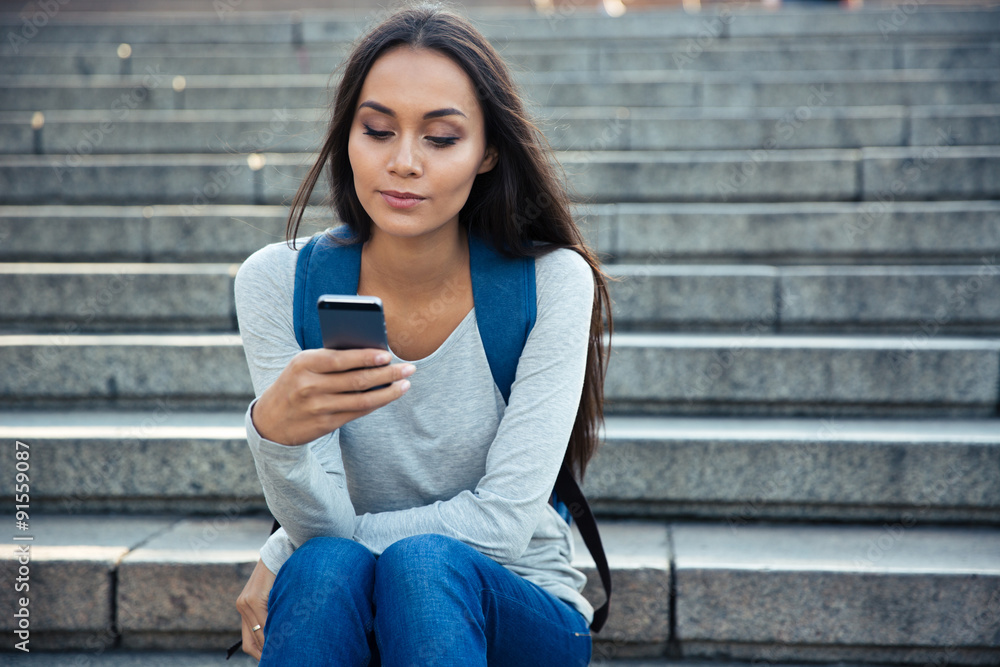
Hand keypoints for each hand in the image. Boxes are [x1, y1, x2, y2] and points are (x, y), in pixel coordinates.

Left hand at [236, 558, 276, 660]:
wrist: (279, 550)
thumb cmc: (281, 572)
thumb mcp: (272, 595)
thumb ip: (269, 613)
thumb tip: (277, 636)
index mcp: (245, 607)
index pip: (250, 642)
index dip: (262, 654)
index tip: (273, 658)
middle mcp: (242, 606)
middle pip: (251, 643)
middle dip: (266, 653)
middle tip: (280, 658)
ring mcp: (246, 602)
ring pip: (259, 635)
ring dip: (271, 644)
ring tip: (284, 650)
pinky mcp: (254, 597)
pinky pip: (264, 622)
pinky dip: (274, 631)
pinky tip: (284, 635)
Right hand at [252, 348, 413, 445]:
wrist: (269, 420)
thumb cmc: (294, 383)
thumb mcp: (303, 365)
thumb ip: (331, 358)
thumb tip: (371, 352)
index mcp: (304, 363)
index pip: (341, 359)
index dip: (366, 357)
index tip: (388, 355)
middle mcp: (310, 386)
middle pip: (357, 380)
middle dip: (387, 374)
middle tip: (408, 368)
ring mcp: (318, 407)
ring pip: (362, 399)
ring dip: (388, 392)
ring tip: (405, 383)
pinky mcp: (325, 424)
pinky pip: (357, 412)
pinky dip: (376, 403)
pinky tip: (390, 396)